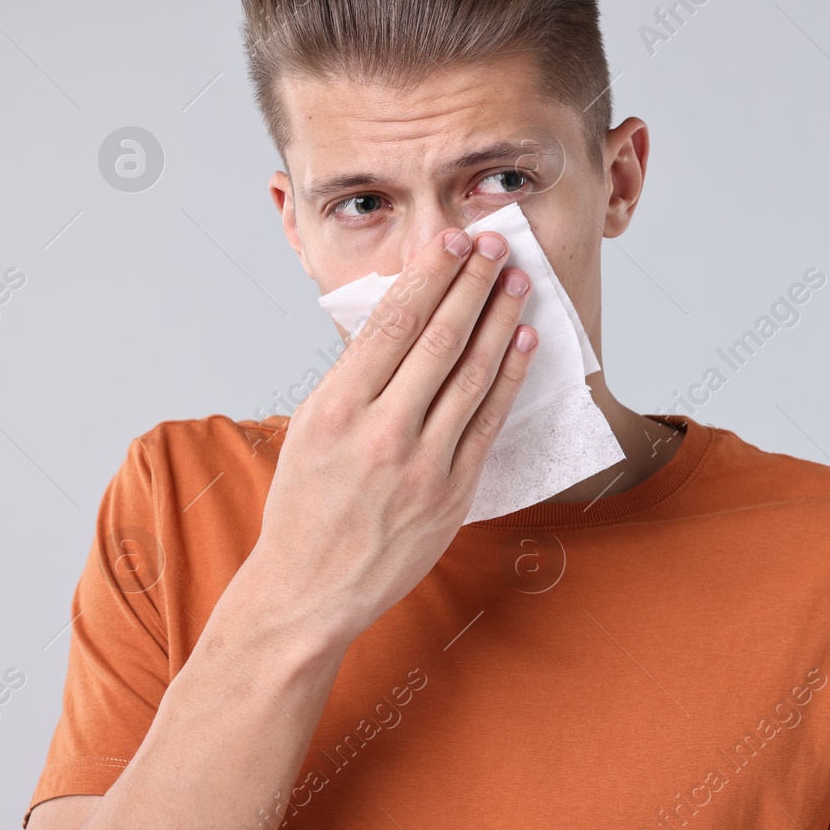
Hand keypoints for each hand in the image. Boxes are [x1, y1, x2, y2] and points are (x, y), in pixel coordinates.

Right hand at [244, 226, 536, 649]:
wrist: (310, 590)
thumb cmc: (306, 503)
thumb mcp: (310, 428)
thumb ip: (355, 377)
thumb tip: (402, 316)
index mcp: (335, 409)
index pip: (393, 324)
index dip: (430, 276)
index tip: (453, 240)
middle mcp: (380, 432)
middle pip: (439, 340)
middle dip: (473, 284)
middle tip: (497, 244)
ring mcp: (422, 464)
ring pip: (471, 375)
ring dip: (500, 321)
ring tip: (518, 281)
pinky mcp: (453, 492)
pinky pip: (489, 421)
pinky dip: (508, 376)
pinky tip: (523, 341)